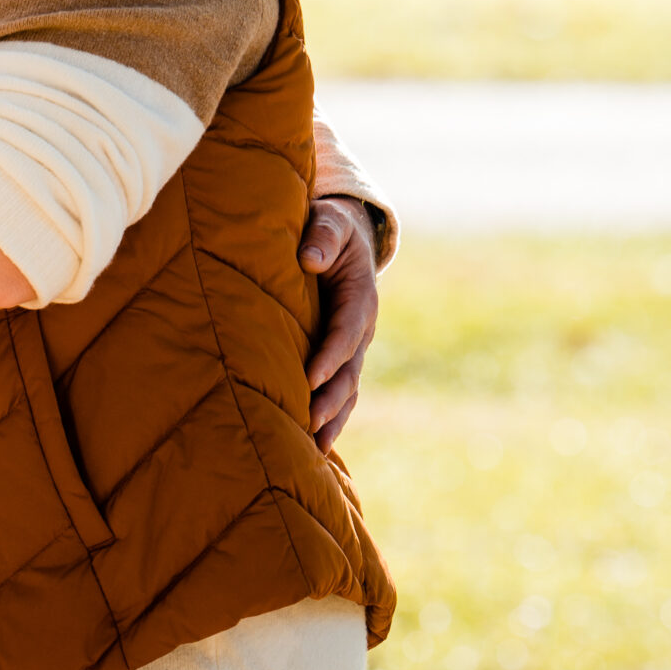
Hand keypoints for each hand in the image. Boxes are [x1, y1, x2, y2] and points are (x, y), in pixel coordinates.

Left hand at [300, 196, 381, 452]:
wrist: (342, 237)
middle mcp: (360, 327)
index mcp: (359, 296)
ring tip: (314, 448)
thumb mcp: (330, 220)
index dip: (330, 355)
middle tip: (310, 423)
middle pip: (349, 370)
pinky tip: (314, 446)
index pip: (345, 331)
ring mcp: (353, 346)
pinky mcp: (341, 356)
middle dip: (331, 398)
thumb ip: (322, 235)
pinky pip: (340, 391)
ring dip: (333, 418)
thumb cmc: (329, 227)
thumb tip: (310, 258)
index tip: (310, 377)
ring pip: (347, 389)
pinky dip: (331, 418)